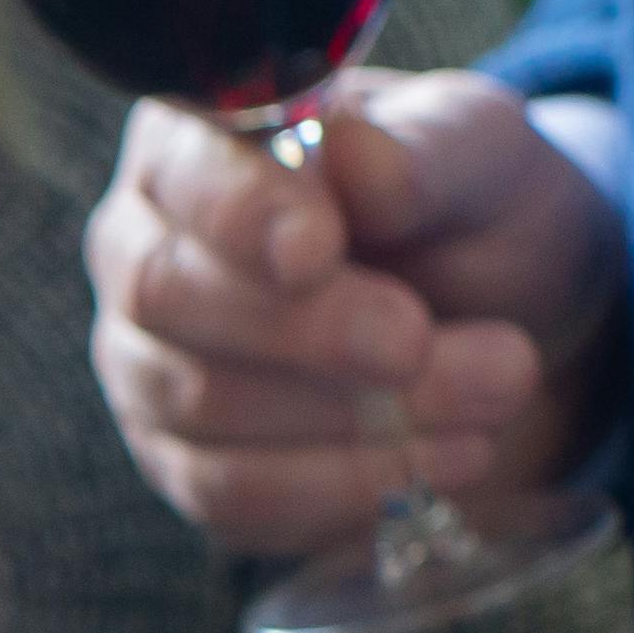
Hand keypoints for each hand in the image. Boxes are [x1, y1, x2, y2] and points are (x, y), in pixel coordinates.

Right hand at [84, 71, 629, 554]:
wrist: (490, 314)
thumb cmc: (461, 206)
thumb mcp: (479, 151)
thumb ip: (426, 149)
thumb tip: (356, 157)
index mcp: (199, 140)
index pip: (183, 171)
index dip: (241, 215)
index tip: (318, 251)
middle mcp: (141, 248)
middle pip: (167, 296)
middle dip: (305, 331)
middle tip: (418, 344)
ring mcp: (146, 364)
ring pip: (200, 405)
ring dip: (354, 417)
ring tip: (492, 390)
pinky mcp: (179, 462)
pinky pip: (229, 492)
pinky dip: (342, 485)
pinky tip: (442, 457)